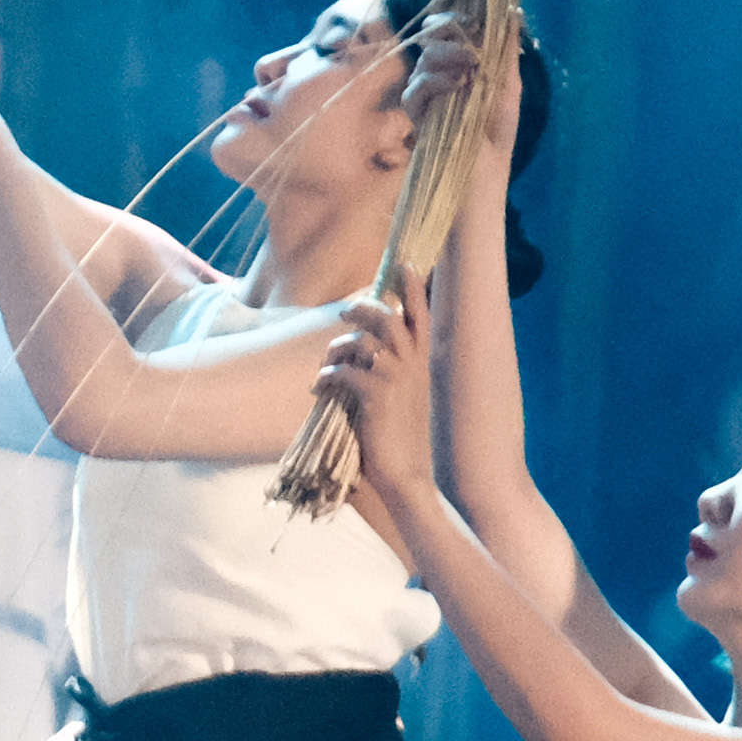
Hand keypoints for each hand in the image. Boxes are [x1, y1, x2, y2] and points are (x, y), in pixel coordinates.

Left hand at [313, 273, 435, 512]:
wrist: (406, 476)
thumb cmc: (399, 437)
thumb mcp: (402, 396)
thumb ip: (391, 370)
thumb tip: (365, 348)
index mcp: (422, 364)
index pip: (422, 317)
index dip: (414, 290)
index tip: (405, 265)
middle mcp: (413, 366)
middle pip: (389, 318)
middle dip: (364, 309)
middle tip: (345, 315)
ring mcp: (396, 380)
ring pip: (366, 340)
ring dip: (339, 345)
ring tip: (327, 359)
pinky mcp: (376, 398)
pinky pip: (344, 371)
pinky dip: (326, 376)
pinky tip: (319, 388)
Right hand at [408, 0, 520, 159]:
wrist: (482, 180)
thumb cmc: (495, 136)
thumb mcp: (508, 87)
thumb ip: (506, 50)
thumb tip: (513, 11)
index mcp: (461, 65)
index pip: (448, 30)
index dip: (451, 13)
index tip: (465, 8)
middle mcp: (441, 75)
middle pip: (432, 38)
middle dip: (449, 30)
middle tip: (470, 35)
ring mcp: (426, 94)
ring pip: (424, 60)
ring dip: (447, 55)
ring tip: (471, 66)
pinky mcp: (416, 115)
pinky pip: (415, 90)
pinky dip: (435, 83)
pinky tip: (457, 86)